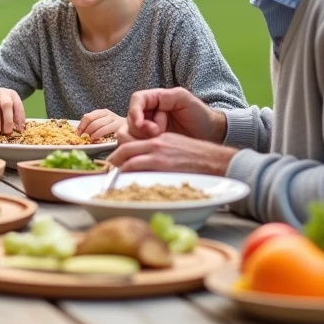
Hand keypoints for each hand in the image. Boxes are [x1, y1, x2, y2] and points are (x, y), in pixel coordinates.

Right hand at [0, 87, 24, 134]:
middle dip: (8, 120)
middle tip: (7, 132)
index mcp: (12, 95)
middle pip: (6, 104)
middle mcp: (2, 93)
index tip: (20, 129)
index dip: (20, 117)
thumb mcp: (9, 108)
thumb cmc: (0, 105)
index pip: (18, 105)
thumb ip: (13, 116)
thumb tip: (18, 130)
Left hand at [76, 109, 123, 140]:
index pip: (89, 117)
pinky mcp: (122, 130)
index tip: (78, 133)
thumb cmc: (115, 126)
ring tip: (91, 140)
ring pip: (102, 128)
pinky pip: (112, 134)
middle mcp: (110, 116)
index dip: (81, 125)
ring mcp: (117, 122)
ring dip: (94, 135)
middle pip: (94, 123)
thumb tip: (82, 121)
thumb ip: (94, 119)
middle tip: (84, 138)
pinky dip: (105, 137)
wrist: (134, 127)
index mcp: (103, 112)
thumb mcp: (103, 120)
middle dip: (87, 131)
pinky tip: (101, 141)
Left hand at [107, 132, 236, 175]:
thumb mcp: (176, 147)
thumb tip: (147, 164)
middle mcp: (155, 143)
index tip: (114, 162)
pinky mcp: (161, 165)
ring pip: (127, 160)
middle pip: (124, 149)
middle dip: (113, 161)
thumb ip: (160, 152)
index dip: (120, 153)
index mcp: (158, 138)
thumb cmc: (198, 158)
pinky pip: (137, 170)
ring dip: (117, 171)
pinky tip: (124, 184)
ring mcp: (157, 154)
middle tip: (107, 172)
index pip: (131, 142)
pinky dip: (127, 177)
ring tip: (112, 181)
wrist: (215, 161)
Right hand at [124, 87, 225, 142]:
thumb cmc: (200, 115)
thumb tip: (145, 109)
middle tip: (156, 133)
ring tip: (160, 140)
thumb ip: (165, 97)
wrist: (211, 134)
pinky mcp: (151, 144)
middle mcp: (148, 113)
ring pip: (130, 134)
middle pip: (129, 119)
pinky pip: (138, 147)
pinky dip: (144, 148)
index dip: (134, 111)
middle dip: (140, 129)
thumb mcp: (184, 98)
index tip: (140, 123)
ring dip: (141, 139)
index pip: (136, 100)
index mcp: (155, 99)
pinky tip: (158, 148)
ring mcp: (148, 130)